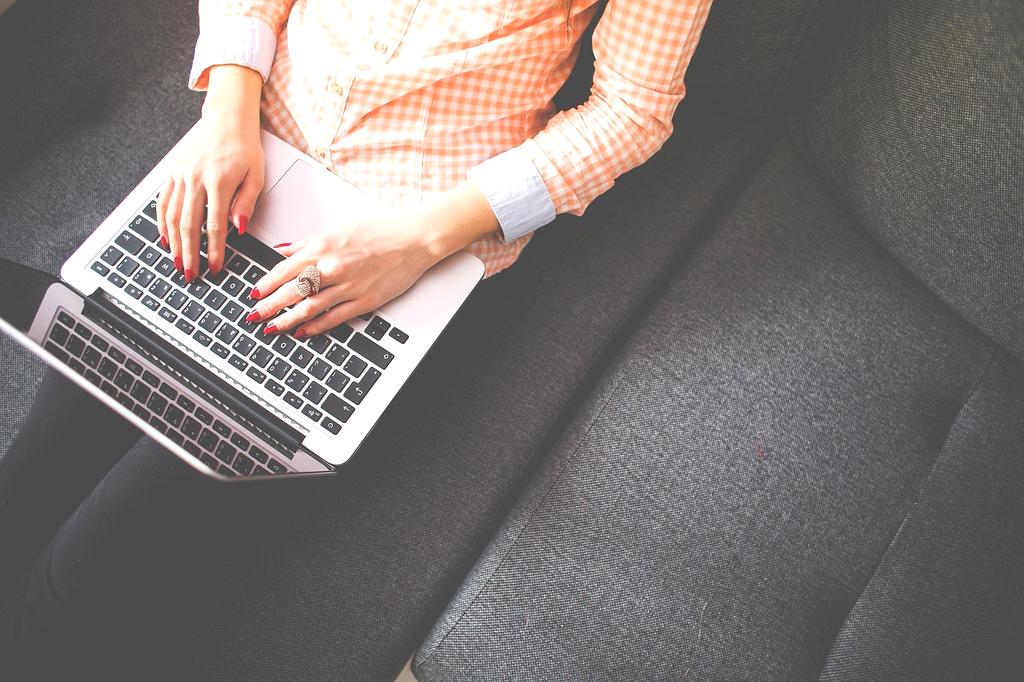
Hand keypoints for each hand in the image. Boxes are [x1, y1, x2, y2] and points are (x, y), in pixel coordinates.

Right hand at [157, 65, 263, 281]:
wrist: (226, 121)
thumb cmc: (245, 149)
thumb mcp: (257, 175)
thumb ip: (246, 203)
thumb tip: (238, 229)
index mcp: (219, 181)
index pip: (215, 225)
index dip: (214, 250)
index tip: (215, 267)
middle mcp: (195, 179)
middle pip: (189, 225)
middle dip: (190, 254)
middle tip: (191, 274)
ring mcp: (180, 176)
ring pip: (172, 216)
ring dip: (174, 243)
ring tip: (177, 263)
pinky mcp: (172, 173)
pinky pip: (163, 202)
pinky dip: (162, 223)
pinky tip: (166, 239)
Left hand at [247, 207, 445, 336]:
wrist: (413, 239)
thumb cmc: (381, 229)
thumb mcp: (338, 227)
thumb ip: (308, 242)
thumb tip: (284, 250)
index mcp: (323, 247)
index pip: (284, 270)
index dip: (265, 284)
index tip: (253, 293)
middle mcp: (332, 268)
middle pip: (291, 291)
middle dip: (269, 306)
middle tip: (253, 315)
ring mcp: (348, 287)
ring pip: (309, 308)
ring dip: (287, 320)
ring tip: (272, 328)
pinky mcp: (364, 301)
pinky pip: (333, 317)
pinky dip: (315, 326)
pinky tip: (302, 332)